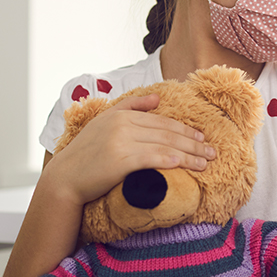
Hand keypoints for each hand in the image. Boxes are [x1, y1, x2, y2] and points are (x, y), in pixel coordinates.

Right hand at [43, 93, 215, 205]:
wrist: (65, 178)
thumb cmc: (86, 154)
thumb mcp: (104, 122)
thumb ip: (130, 106)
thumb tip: (157, 98)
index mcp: (122, 114)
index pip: (162, 121)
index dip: (185, 129)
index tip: (201, 138)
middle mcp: (123, 124)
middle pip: (167, 132)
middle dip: (193, 142)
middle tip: (211, 151)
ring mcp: (122, 142)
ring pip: (165, 145)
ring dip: (189, 155)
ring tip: (205, 162)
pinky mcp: (121, 160)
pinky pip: (152, 158)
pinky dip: (171, 160)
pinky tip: (185, 165)